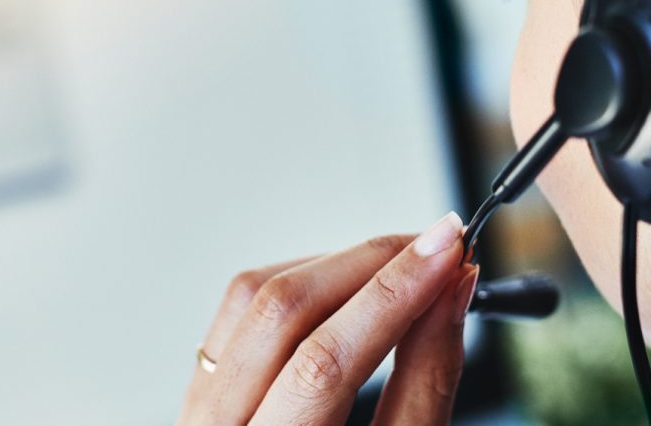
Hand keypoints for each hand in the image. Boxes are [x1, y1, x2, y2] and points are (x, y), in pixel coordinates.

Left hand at [177, 213, 479, 425]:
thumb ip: (425, 381)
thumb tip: (452, 291)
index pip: (325, 361)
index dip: (396, 293)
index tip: (452, 250)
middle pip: (284, 312)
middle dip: (371, 263)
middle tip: (441, 242)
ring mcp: (198, 413)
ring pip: (253, 298)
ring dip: (336, 263)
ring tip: (404, 260)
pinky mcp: (199, 393)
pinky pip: (239, 312)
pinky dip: (299, 283)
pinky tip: (348, 284)